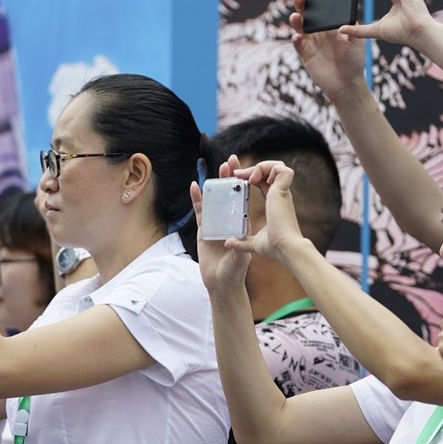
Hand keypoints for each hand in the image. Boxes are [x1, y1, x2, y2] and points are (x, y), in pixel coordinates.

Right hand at [192, 156, 252, 292]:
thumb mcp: (240, 259)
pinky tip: (195, 186)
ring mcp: (216, 224)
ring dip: (216, 183)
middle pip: (230, 194)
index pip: (244, 200)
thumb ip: (239, 249)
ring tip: (218, 167)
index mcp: (241, 225)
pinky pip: (200, 211)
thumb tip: (239, 238)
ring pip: (215, 199)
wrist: (220, 284)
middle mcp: (229, 221)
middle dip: (231, 177)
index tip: (247, 169)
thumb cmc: (234, 272)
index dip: (244, 185)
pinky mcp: (203, 230)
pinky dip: (197, 199)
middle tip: (232, 159)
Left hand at [228, 160, 306, 262]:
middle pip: (270, 171)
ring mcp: (283, 192)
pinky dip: (267, 169)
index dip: (253, 177)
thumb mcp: (254, 242)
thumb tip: (229, 242)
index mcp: (275, 203)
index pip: (265, 182)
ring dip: (261, 166)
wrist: (285, 249)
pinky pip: (281, 169)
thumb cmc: (274, 247)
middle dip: (253, 167)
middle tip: (237, 173)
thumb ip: (242, 242)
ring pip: (277, 166)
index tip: (238, 179)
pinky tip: (254, 180)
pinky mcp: (283, 191)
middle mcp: (281, 195)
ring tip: (248, 178)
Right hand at [289, 0, 367, 102]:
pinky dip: (296, 40)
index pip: (321, 6)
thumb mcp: (357, 42)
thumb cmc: (354, 61)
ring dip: (296, 20)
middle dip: (302, 4)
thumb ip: (351, 30)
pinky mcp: (305, 55)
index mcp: (331, 24)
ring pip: (300, 27)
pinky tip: (298, 37)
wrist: (347, 84)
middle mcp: (318, 30)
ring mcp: (310, 42)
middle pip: (307, 13)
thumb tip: (344, 20)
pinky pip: (298, 45)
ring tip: (296, 16)